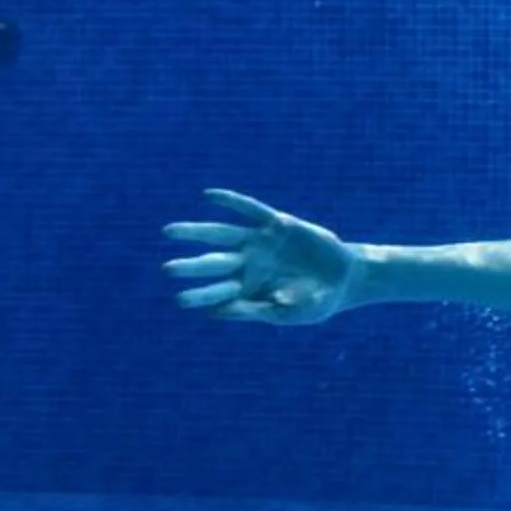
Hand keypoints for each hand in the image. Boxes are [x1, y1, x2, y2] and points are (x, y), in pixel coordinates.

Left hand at [163, 189, 361, 323]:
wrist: (343, 279)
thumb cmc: (314, 303)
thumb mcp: (287, 314)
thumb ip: (255, 311)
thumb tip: (220, 312)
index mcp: (248, 289)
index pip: (217, 293)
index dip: (199, 296)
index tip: (179, 300)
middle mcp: (247, 264)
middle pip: (212, 264)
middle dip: (190, 267)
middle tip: (167, 269)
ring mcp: (260, 243)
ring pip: (221, 234)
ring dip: (196, 232)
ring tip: (168, 232)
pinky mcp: (277, 224)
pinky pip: (249, 209)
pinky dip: (230, 202)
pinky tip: (208, 196)